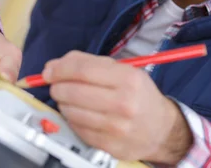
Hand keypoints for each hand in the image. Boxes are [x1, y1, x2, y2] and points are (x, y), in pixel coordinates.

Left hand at [42, 51, 192, 163]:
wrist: (161, 129)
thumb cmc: (139, 96)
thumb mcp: (123, 71)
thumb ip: (90, 64)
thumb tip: (53, 67)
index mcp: (128, 79)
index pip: (83, 70)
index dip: (60, 69)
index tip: (49, 71)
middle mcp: (124, 103)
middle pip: (73, 91)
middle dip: (57, 87)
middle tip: (56, 85)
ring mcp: (116, 127)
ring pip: (71, 112)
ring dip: (63, 104)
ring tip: (70, 100)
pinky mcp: (109, 145)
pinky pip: (77, 129)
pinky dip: (72, 119)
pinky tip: (79, 114)